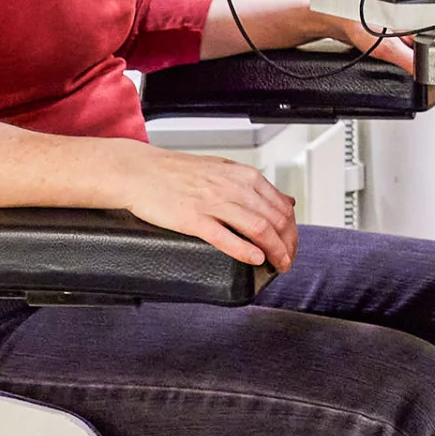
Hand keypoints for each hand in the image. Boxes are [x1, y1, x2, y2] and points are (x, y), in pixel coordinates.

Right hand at [100, 138, 297, 270]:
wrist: (142, 171)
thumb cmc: (179, 173)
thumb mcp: (225, 170)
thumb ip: (255, 186)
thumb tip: (285, 201)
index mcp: (244, 176)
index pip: (282, 206)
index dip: (292, 231)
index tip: (292, 245)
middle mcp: (234, 187)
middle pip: (276, 220)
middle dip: (288, 245)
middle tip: (287, 261)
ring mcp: (214, 203)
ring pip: (259, 229)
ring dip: (275, 251)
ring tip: (278, 265)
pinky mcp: (194, 219)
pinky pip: (226, 237)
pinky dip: (245, 250)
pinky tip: (255, 259)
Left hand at [321, 8, 434, 106]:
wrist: (343, 19)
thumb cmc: (362, 22)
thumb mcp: (387, 48)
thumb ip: (409, 61)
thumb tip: (425, 75)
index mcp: (425, 26)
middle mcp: (422, 28)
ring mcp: (415, 34)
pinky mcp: (406, 39)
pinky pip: (426, 56)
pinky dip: (433, 70)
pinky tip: (434, 79)